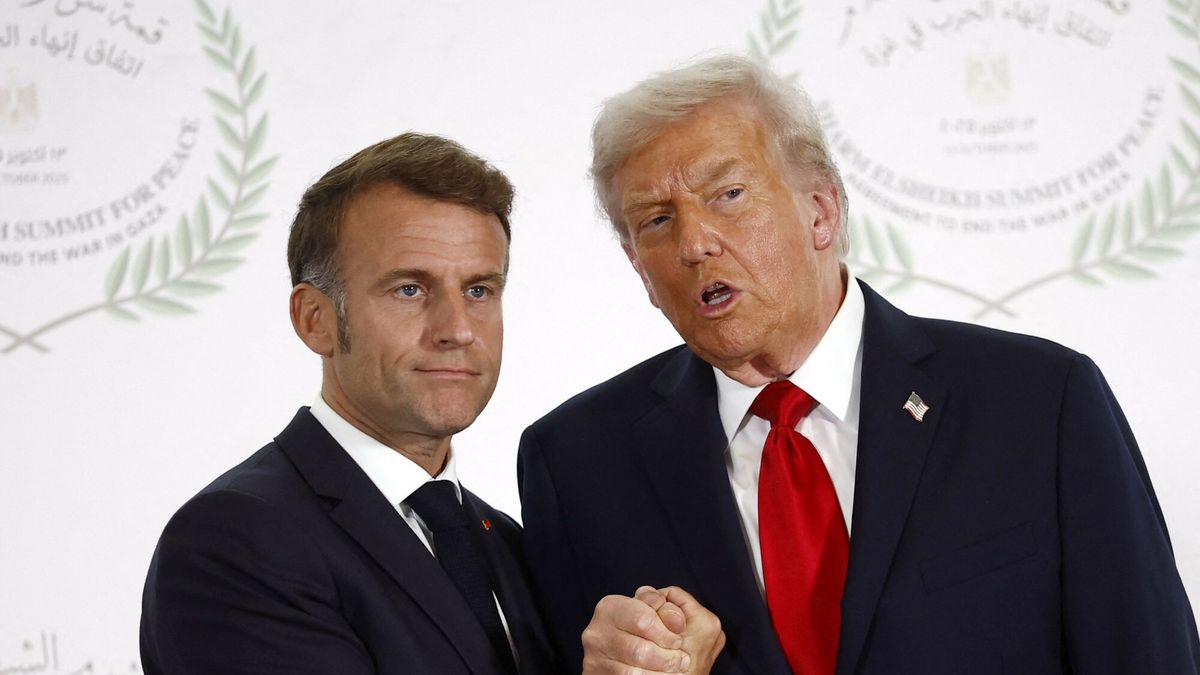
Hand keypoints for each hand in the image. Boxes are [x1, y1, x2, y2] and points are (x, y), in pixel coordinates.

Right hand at [581, 585, 723, 673]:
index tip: (678, 641)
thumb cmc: (642, 629)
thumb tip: (677, 622)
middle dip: (667, 659)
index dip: (666, 634)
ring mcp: (594, 658)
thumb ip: (666, 610)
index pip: (643, 620)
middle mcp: (597, 632)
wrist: (621, 653)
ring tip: (674, 671)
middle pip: (639, 650)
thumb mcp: (653, 611)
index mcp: (610, 608)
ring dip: (660, 674)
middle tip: (681, 661)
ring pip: (633, 673)